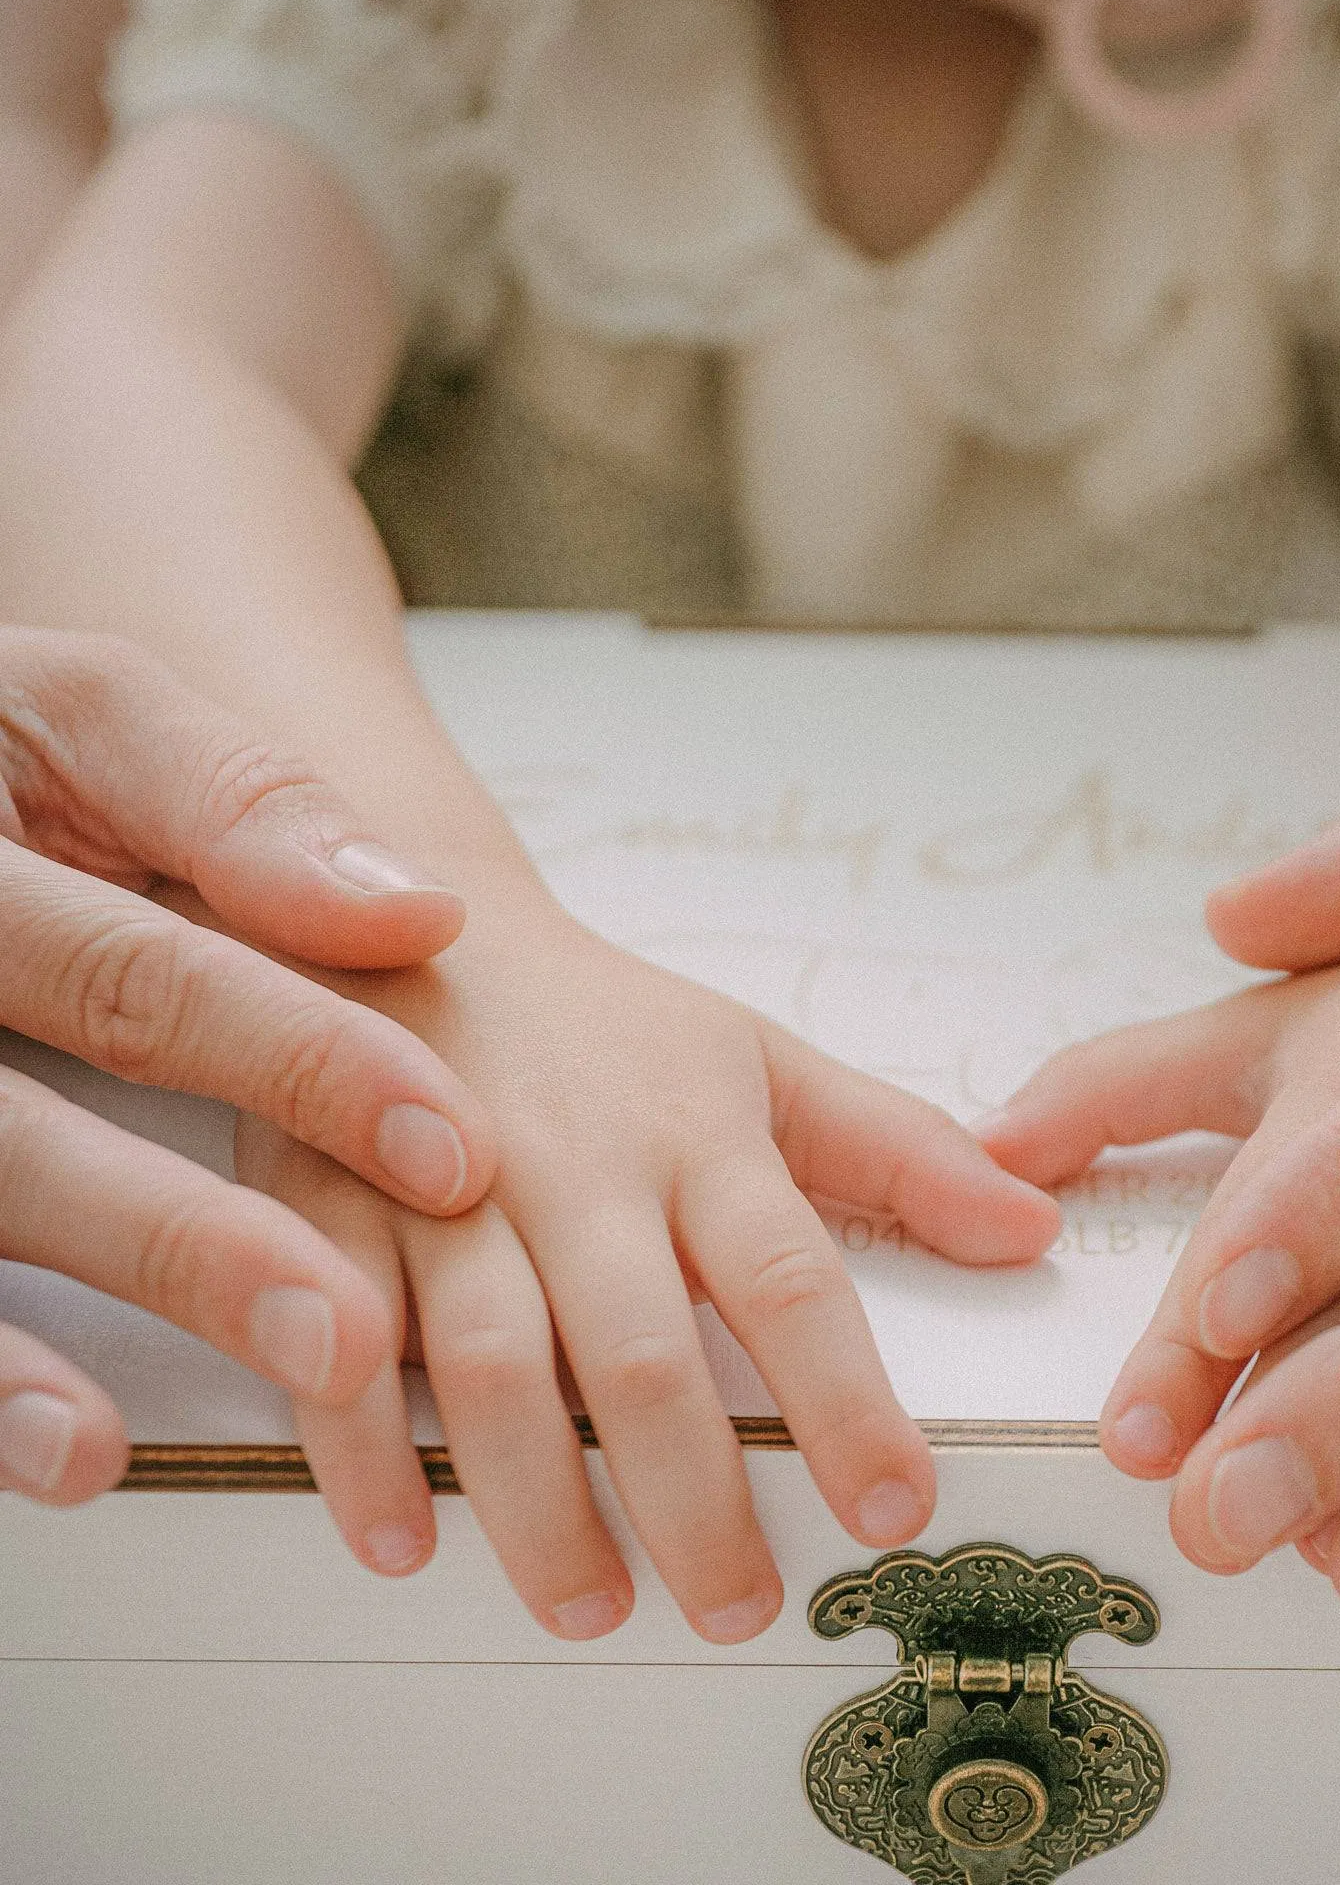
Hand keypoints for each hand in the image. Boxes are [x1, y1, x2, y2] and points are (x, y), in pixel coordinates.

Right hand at [0, 631, 496, 1505]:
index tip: (460, 1153)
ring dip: (94, 1331)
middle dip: (199, 1243)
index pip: (137, 979)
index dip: (300, 1063)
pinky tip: (77, 1453)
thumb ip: (234, 801)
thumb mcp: (77, 722)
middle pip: (25, 1136)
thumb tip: (419, 916)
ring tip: (264, 1396)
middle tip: (366, 1334)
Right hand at [242, 903, 1062, 1641]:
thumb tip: (1033, 1226)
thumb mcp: (762, 1061)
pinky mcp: (325, 1204)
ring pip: (489, 1361)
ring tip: (592, 1608)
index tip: (896, 1509)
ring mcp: (440, 1185)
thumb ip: (897, 1148)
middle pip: (640, 1347)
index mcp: (697, 1133)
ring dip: (538, 1499)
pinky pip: (335, 1339)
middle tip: (735, 1608)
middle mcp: (578, 1167)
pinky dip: (365, 1446)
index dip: (846, 1397)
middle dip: (690, 1492)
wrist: (406, 918)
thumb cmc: (611, 1026)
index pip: (789, 1276)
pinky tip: (409, 1541)